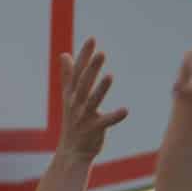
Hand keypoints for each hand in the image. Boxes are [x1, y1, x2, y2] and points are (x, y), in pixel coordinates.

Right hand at [53, 38, 128, 164]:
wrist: (71, 151)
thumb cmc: (73, 120)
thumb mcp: (68, 96)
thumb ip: (68, 75)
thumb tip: (65, 54)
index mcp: (71, 93)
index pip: (77, 71)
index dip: (84, 55)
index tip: (92, 39)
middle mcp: (76, 103)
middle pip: (84, 82)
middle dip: (92, 68)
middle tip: (101, 53)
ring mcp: (84, 116)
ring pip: (92, 100)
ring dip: (101, 88)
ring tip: (110, 76)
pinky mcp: (93, 129)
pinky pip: (105, 122)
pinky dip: (115, 116)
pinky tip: (125, 110)